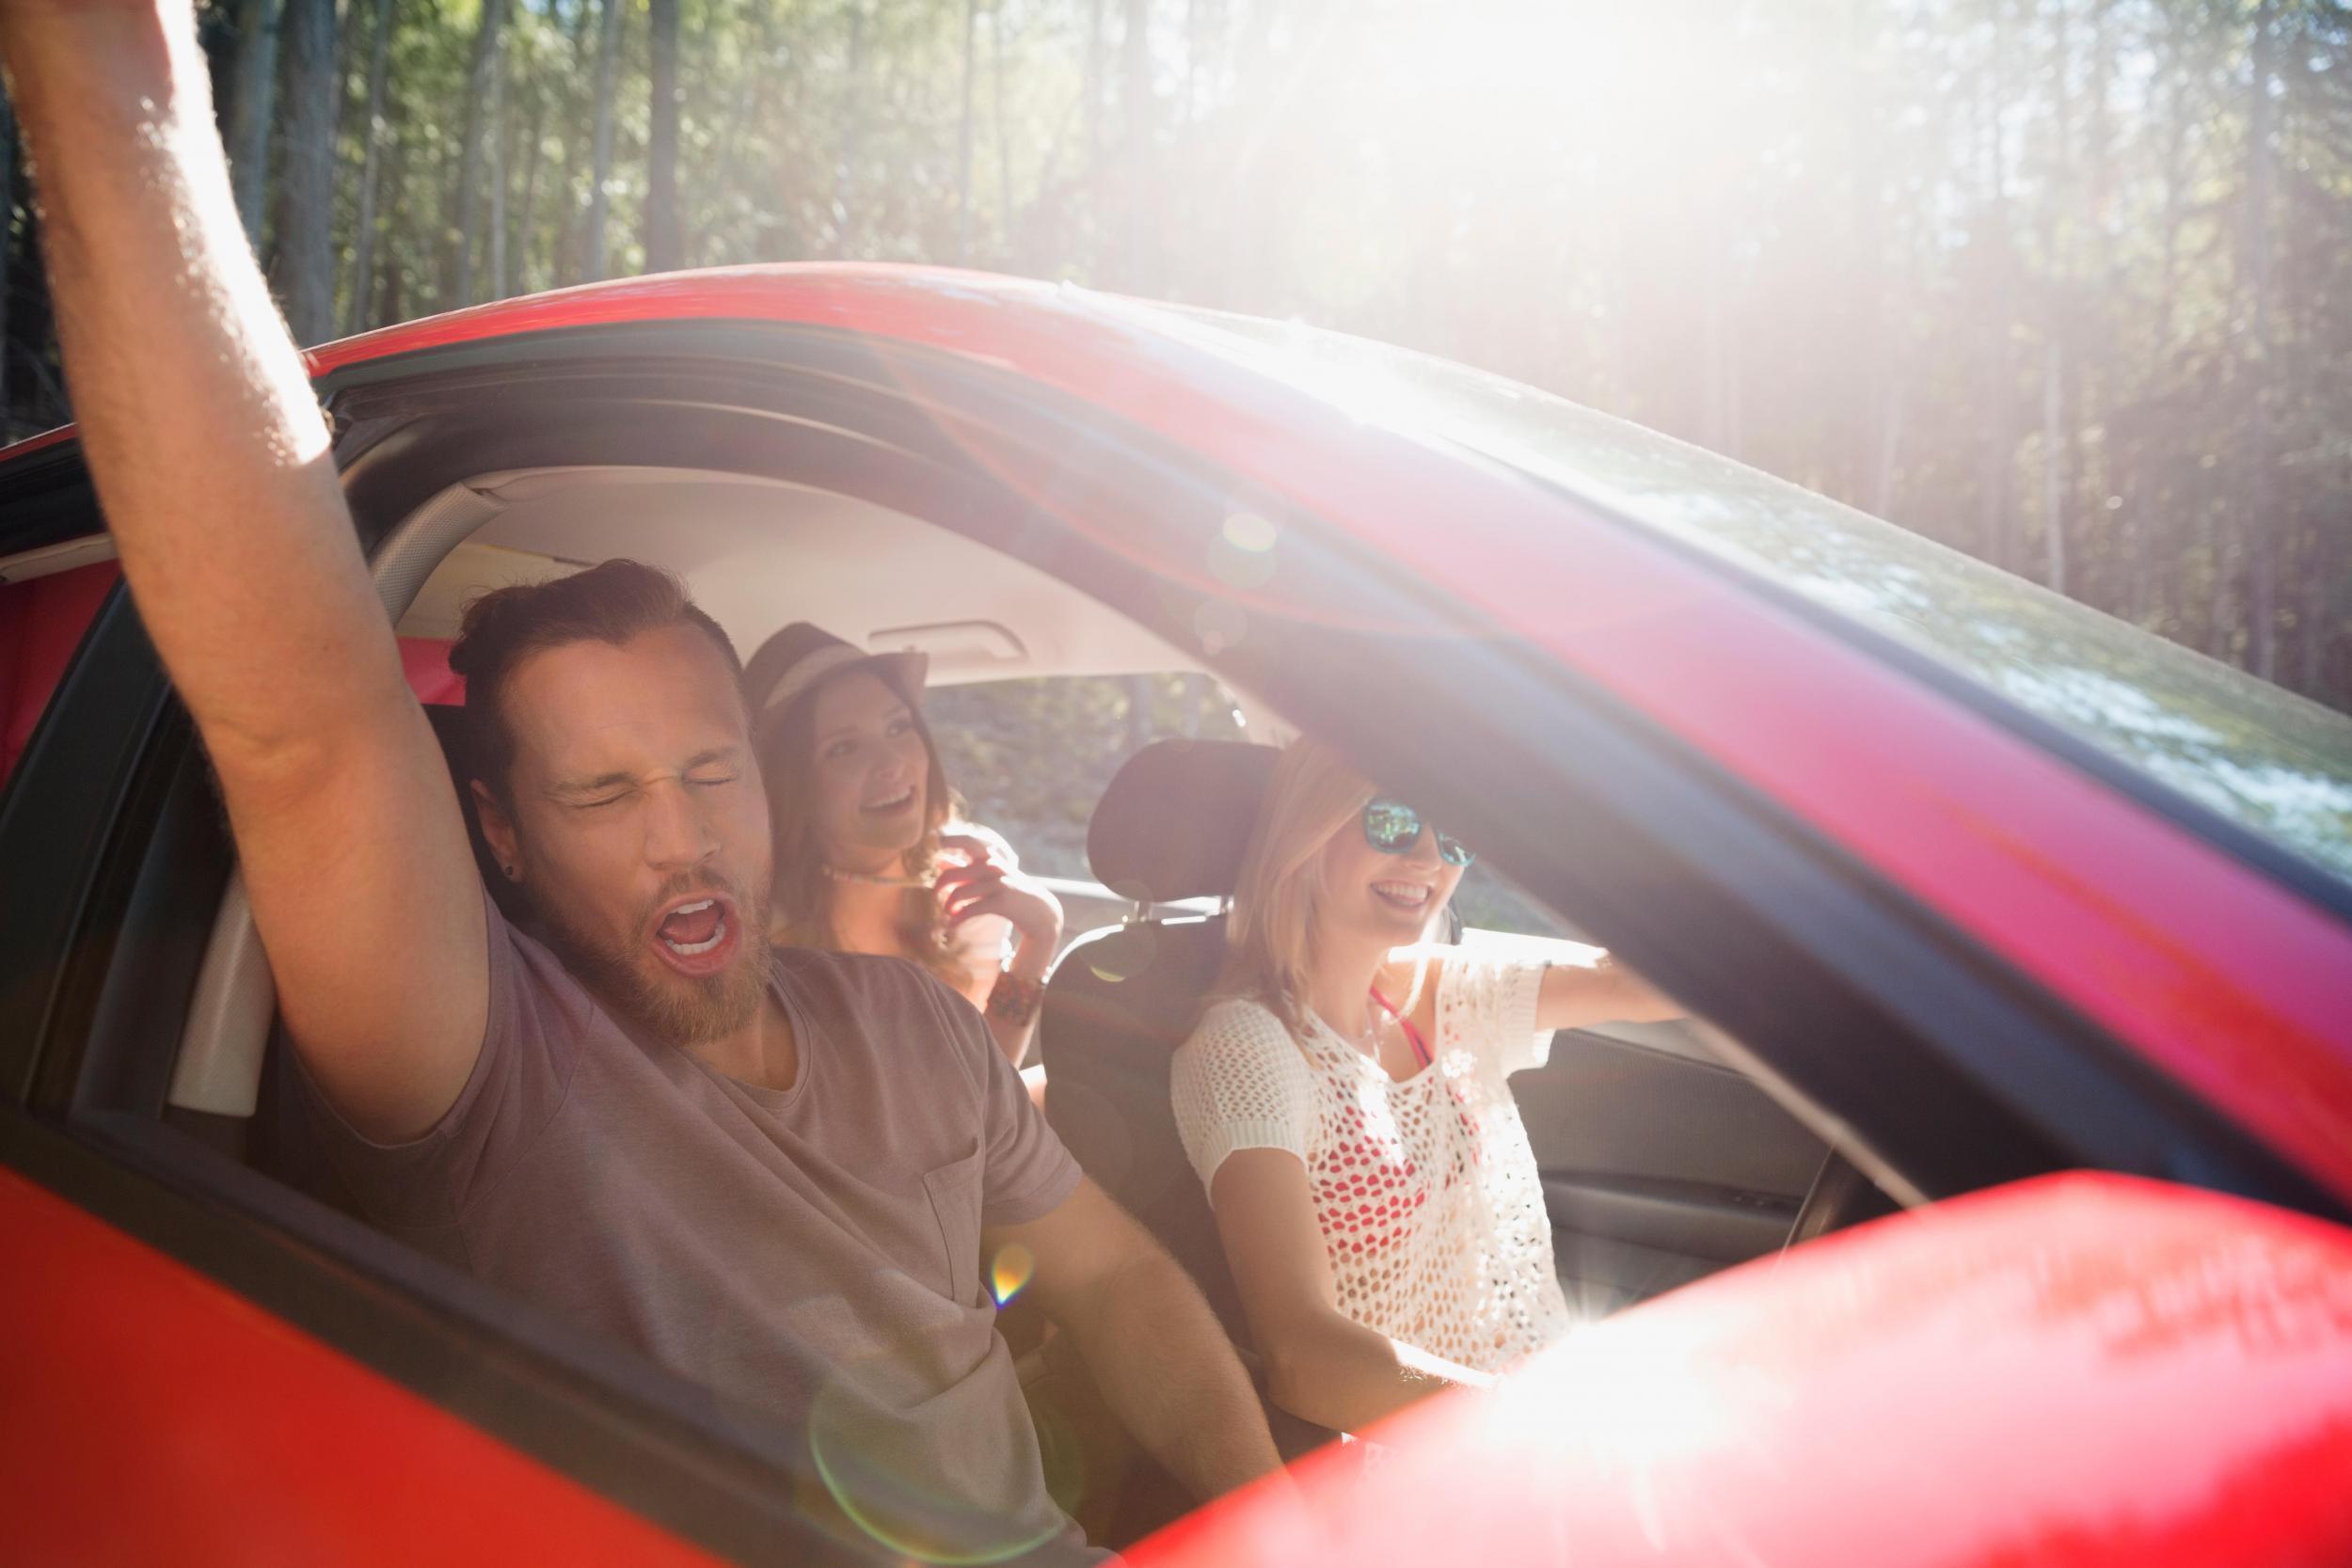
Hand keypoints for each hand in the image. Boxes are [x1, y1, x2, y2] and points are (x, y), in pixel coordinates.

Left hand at [934, 832, 1063, 950]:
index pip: (967, 840)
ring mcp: (998, 883)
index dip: (949, 840)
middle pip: (954, 873)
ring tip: (947, 913)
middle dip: (939, 884)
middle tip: (935, 893)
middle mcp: (993, 866)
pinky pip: (970, 909)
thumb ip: (966, 868)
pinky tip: (953, 925)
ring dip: (948, 906)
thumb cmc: (1010, 891)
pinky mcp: (1000, 901)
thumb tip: (940, 861)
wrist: (1040, 911)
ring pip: (959, 893)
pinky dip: (958, 919)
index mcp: (990, 857)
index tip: (933, 844)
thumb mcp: (990, 877)